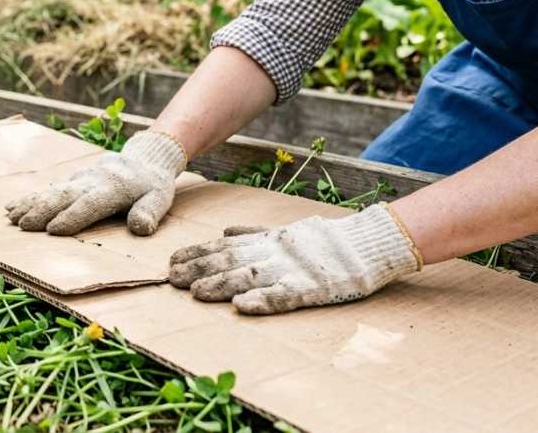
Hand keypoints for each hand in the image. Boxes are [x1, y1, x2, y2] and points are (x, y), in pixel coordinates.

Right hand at [5, 131, 186, 235]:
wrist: (146, 157)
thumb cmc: (153, 185)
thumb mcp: (160, 199)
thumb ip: (149, 212)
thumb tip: (140, 228)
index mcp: (114, 188)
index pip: (91, 203)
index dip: (73, 216)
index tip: (54, 230)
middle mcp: (93, 181)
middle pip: (65, 196)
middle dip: (43, 210)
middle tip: (23, 225)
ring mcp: (81, 179)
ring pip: (52, 191)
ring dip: (31, 204)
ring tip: (11, 217)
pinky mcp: (73, 180)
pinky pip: (49, 189)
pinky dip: (30, 198)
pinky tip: (11, 206)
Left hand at [168, 204, 421, 314]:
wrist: (366, 242)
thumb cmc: (324, 239)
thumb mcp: (285, 230)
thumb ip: (254, 232)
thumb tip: (225, 230)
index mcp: (267, 239)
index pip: (224, 246)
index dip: (196, 253)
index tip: (171, 261)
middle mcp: (273, 252)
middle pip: (230, 260)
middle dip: (199, 270)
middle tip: (171, 280)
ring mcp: (292, 269)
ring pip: (249, 277)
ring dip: (221, 285)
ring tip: (196, 292)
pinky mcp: (311, 288)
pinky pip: (283, 295)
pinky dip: (261, 300)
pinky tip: (241, 306)